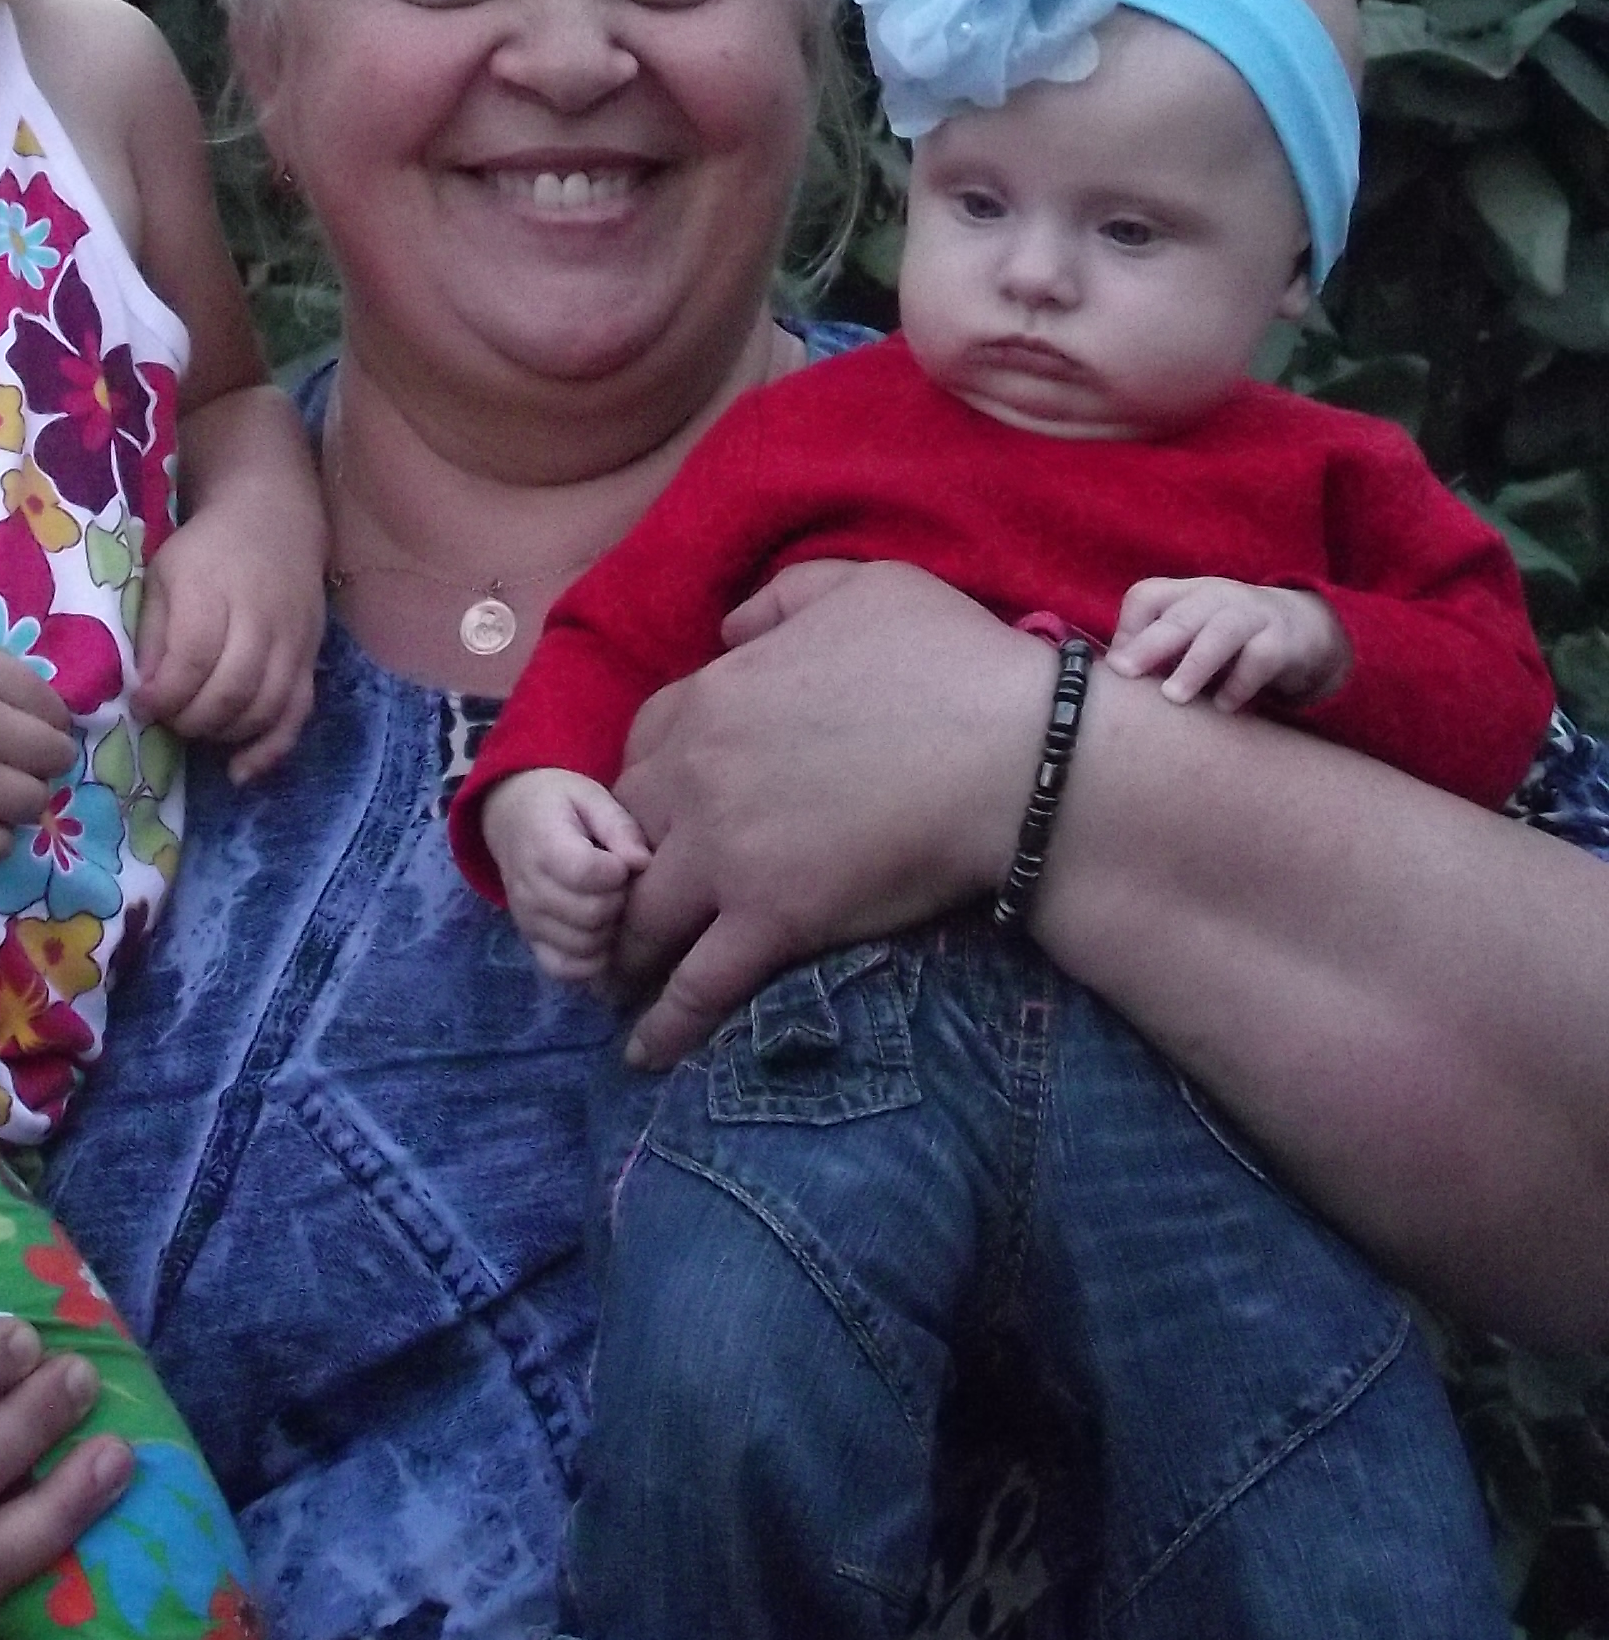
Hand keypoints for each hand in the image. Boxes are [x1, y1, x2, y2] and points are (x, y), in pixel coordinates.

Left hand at [135, 507, 321, 781]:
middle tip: (168, 719)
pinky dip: (270, 750)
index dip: (164, 694)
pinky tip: (240, 771)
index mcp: (214, 589)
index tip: (143, 705)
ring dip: (224, 733)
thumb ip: (153, 631)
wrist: (274, 519)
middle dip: (191, 719)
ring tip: (197, 729)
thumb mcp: (163, 574)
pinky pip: (297, 714)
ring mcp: (293, 640)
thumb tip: (145, 692)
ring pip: (265, 707)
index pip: (193, 657)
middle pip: (231, 688)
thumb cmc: (206, 549)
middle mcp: (261, 617)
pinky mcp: (311, 658)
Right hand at [482, 769, 650, 986]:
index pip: (588, 874)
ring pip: (584, 945)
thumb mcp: (590, 796)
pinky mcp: (531, 940)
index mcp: (544, 845)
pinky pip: (564, 968)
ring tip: (609, 904)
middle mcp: (530, 888)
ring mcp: (527, 919)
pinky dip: (590, 961)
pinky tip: (601, 936)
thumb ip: (619, 826)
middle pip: (591, 914)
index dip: (618, 872)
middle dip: (619, 900)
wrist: (510, 816)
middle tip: (621, 884)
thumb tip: (642, 863)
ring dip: (609, 930)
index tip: (622, 860)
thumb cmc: (559, 803)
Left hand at [613, 559, 1053, 1068]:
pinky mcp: (772, 922)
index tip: (661, 813)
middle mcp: (701, 776)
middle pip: (625, 830)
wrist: (1020, 759)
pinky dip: (663, 1024)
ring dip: (625, 948)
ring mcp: (729, 854)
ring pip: (642, 914)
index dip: (649, 780)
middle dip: (621, 866)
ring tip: (619, 982)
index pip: (642, 744)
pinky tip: (642, 1054)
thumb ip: (781, 600)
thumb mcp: (863, 586)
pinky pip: (696, 984)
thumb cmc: (956, 664)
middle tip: (630, 901)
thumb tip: (727, 628)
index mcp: (716, 697)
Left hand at [1109, 577, 1351, 710]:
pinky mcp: (1283, 640)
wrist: (1306, 629)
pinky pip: (1260, 659)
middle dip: (1149, 644)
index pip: (1147, 596)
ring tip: (1173, 696)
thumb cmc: (1231, 639)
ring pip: (1219, 634)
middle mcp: (1217, 597)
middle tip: (1125, 673)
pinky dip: (1240, 684)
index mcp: (1187, 593)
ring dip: (1195, 665)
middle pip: (1179, 616)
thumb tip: (1114, 683)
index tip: (1118, 668)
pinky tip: (1224, 707)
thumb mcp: (1194, 634)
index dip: (1128, 628)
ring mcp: (1252, 616)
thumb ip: (1158, 650)